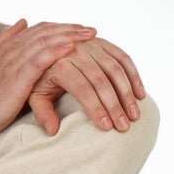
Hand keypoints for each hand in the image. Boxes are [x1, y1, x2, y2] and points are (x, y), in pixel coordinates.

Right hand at [0, 20, 97, 135]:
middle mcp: (12, 50)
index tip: (81, 29)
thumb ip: (7, 41)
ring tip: (88, 36)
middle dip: (70, 29)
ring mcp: (13, 63)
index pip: (40, 30)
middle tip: (91, 30)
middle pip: (46, 32)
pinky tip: (70, 48)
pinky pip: (38, 61)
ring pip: (45, 42)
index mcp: (9, 47)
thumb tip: (22, 21)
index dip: (61, 27)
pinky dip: (55, 52)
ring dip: (68, 37)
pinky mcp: (16, 78)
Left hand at [28, 36, 146, 134]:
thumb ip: (42, 113)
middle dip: (115, 105)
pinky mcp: (101, 42)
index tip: (107, 127)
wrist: (41, 50)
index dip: (96, 108)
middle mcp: (76, 51)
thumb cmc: (39, 78)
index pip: (82, 89)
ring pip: (115, 69)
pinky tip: (140, 94)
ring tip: (134, 115)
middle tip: (124, 126)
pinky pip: (122, 57)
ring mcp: (91, 45)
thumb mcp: (33, 95)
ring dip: (128, 93)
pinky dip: (133, 75)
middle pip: (101, 80)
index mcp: (59, 65)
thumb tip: (53, 131)